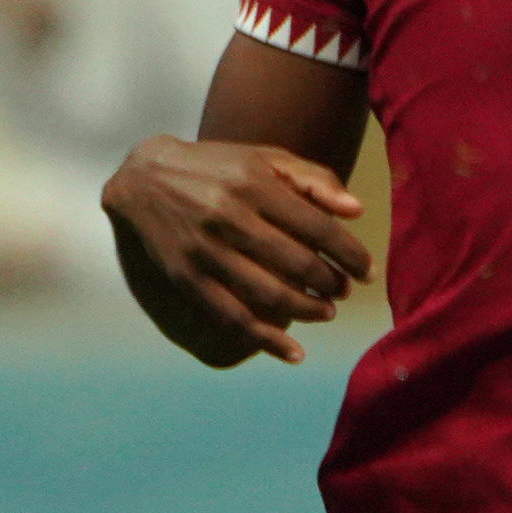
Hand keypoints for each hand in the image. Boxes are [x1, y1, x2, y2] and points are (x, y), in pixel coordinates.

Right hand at [102, 134, 368, 363]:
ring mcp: (205, 251)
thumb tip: (357, 211)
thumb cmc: (220, 167)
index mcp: (254, 186)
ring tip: (325, 312)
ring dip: (307, 311)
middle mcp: (228, 218)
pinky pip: (231, 316)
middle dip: (331, 285)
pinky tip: (293, 353)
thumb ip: (315, 179)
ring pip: (268, 294)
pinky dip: (265, 339)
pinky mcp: (185, 277)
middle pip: (297, 263)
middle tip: (343, 292)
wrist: (144, 176)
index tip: (367, 273)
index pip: (318, 228)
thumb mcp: (266, 159)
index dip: (350, 255)